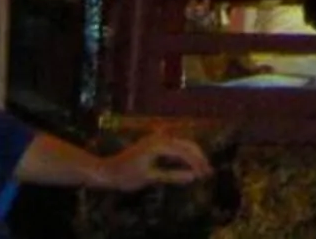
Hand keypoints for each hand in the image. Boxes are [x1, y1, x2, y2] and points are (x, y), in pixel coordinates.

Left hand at [98, 133, 213, 190]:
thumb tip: (193, 176)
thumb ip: (173, 176)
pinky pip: (174, 146)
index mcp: (159, 144)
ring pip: (181, 144)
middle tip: (208, 171)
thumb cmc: (126, 176)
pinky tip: (189, 164)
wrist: (107, 170)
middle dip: (198, 158)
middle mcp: (160, 137)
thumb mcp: (151, 177)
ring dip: (192, 156)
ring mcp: (157, 138)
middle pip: (186, 145)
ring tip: (202, 168)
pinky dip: (183, 155)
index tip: (206, 174)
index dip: (197, 163)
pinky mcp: (155, 143)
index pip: (184, 152)